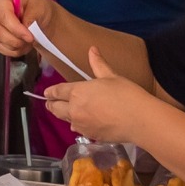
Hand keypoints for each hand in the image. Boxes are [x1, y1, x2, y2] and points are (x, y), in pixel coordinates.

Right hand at [0, 0, 60, 59]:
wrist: (39, 20)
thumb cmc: (38, 9)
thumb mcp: (40, 6)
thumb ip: (32, 14)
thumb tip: (25, 26)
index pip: (3, 15)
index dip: (16, 28)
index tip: (29, 37)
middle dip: (17, 39)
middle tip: (32, 39)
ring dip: (18, 45)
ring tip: (29, 40)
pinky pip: (2, 49)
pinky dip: (15, 50)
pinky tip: (23, 44)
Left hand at [39, 45, 158, 141]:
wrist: (138, 120)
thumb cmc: (125, 94)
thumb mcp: (111, 76)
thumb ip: (98, 64)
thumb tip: (92, 49)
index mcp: (77, 92)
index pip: (57, 91)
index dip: (50, 92)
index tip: (46, 93)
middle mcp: (74, 109)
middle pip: (55, 108)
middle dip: (51, 104)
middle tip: (50, 103)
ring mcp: (80, 125)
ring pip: (65, 120)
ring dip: (63, 115)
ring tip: (64, 112)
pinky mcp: (89, 136)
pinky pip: (77, 130)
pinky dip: (76, 125)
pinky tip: (81, 123)